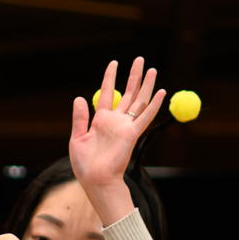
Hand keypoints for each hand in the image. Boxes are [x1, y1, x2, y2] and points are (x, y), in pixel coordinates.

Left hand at [69, 59, 166, 200]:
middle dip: (133, 76)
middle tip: (139, 59)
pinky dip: (154, 104)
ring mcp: (125, 126)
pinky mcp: (132, 133)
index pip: (107, 93)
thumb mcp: (77, 138)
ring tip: (152, 68)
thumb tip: (80, 97)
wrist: (95, 180)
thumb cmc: (85, 165)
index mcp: (100, 120)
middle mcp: (115, 121)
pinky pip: (145, 116)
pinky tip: (161, 91)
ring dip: (146, 84)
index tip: (114, 63)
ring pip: (139, 100)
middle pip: (127, 93)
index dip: (110, 77)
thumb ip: (80, 118)